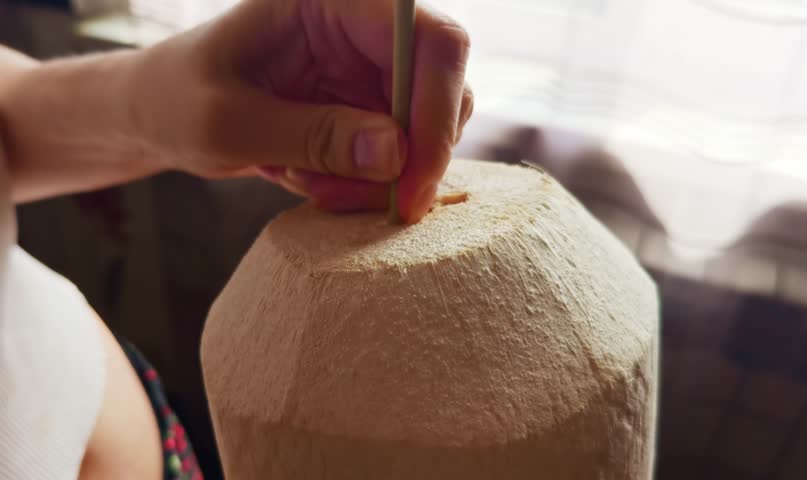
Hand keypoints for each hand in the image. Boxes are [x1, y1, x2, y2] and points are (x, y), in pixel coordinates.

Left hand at [134, 0, 472, 222]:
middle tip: (371, 203)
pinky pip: (398, 157)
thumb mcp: (228, 123)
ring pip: (425, 132)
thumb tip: (397, 153)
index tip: (412, 180)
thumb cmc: (176, 99)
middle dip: (415, 157)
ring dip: (382, 178)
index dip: (438, 107)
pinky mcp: (366, 111)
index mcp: (332, 4)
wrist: (158, 114)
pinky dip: (366, 185)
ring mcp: (368, 74)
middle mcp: (363, 33)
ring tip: (314, 186)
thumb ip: (312, 135)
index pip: (432, 40)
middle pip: (444, 89)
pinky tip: (312, 181)